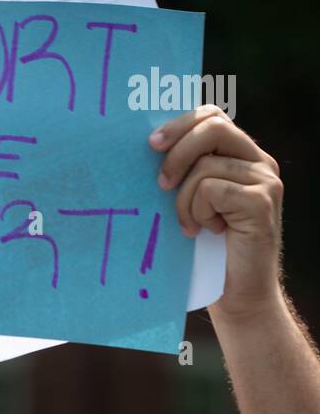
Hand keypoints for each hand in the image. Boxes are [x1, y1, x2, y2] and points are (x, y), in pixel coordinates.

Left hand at [150, 105, 283, 319]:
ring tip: (190, 226)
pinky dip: (198, 212)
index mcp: (243, 157)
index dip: (180, 124)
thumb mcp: (194, 205)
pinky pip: (212, 190)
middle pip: (213, 127)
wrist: (238, 297)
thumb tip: (149, 148)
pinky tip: (205, 232)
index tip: (152, 145)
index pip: (213, 116)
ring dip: (185, 200)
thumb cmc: (208, 253)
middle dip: (177, 152)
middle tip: (161, 184)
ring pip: (206, 166)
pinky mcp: (261, 202)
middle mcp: (259, 163)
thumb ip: (186, 174)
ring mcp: (264, 181)